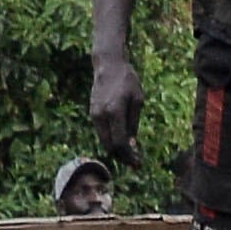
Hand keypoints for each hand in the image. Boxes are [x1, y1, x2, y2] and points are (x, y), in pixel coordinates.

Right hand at [90, 53, 152, 181]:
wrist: (108, 65)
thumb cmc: (127, 80)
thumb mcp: (137, 100)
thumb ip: (133, 123)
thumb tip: (131, 145)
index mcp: (115, 111)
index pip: (120, 142)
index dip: (129, 156)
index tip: (138, 164)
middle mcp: (101, 115)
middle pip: (110, 146)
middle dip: (122, 157)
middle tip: (135, 162)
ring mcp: (95, 115)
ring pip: (104, 141)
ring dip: (116, 150)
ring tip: (130, 154)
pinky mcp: (92, 113)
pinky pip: (102, 133)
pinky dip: (111, 140)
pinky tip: (122, 141)